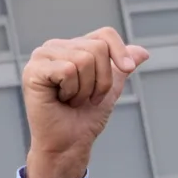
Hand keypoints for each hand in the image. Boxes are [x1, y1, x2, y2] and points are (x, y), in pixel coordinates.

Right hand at [21, 27, 148, 177]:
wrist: (70, 142)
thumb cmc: (86, 116)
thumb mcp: (111, 88)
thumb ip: (122, 67)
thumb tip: (144, 52)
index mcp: (74, 47)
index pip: (105, 34)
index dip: (120, 53)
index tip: (128, 70)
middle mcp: (56, 46)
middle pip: (98, 48)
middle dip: (102, 81)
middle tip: (87, 97)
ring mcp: (42, 56)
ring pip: (84, 60)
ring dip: (86, 89)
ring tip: (72, 99)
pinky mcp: (33, 70)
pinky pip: (68, 70)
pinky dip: (72, 91)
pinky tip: (61, 99)